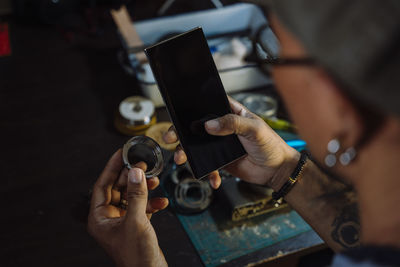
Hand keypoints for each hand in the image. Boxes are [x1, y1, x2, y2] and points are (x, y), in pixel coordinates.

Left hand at [88, 149, 168, 266]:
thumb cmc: (136, 256)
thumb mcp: (136, 221)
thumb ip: (136, 195)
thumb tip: (136, 173)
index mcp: (100, 218)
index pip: (102, 185)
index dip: (112, 168)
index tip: (120, 154)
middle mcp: (109, 218)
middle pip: (118, 189)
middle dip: (131, 177)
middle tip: (141, 164)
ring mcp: (122, 222)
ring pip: (131, 197)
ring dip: (143, 188)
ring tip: (153, 180)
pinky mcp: (136, 226)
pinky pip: (142, 207)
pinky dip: (151, 203)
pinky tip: (161, 201)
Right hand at [163, 97, 298, 189]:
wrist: (277, 171)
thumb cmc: (271, 145)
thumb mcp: (255, 129)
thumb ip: (233, 124)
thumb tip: (210, 125)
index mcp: (232, 113)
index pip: (209, 106)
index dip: (193, 108)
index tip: (180, 114)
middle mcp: (223, 128)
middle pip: (196, 127)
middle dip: (181, 133)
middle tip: (171, 138)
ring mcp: (219, 145)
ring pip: (197, 147)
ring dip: (187, 153)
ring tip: (182, 159)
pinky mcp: (220, 161)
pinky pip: (207, 166)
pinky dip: (207, 173)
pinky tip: (213, 178)